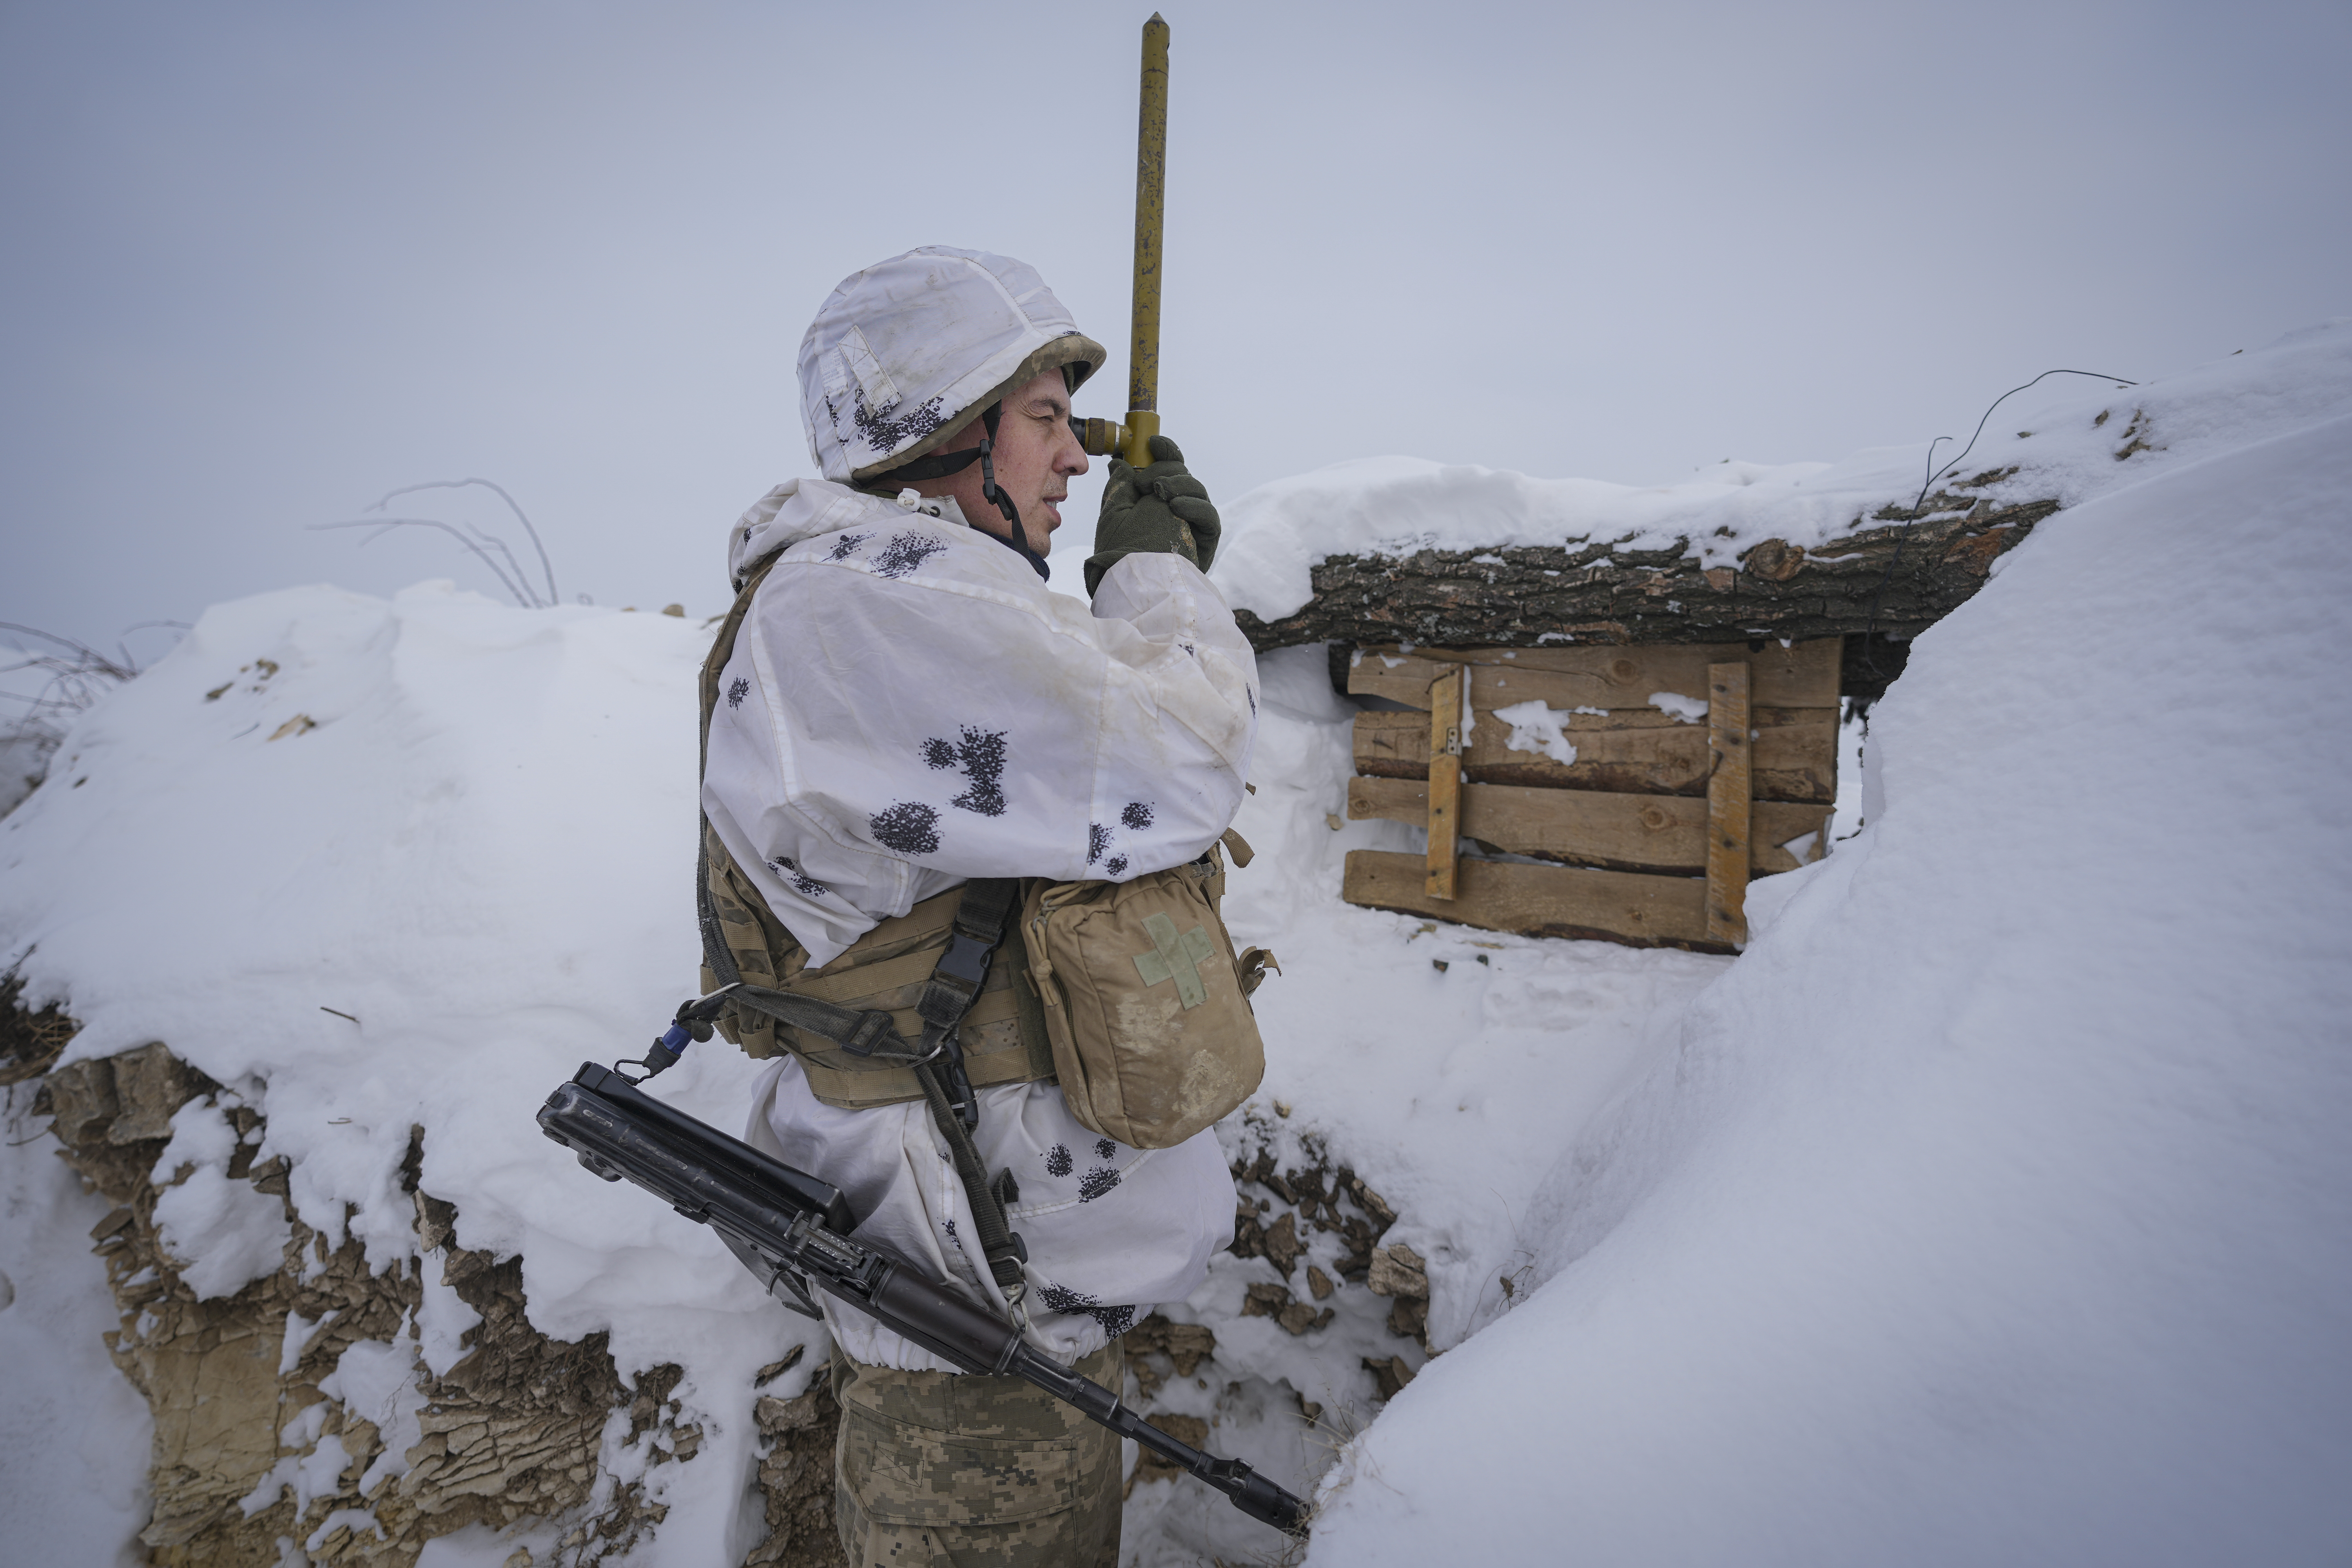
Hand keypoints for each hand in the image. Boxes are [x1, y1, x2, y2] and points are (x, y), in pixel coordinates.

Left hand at [1086, 434, 1220, 596]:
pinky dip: (1194, 506)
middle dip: (1165, 470)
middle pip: (1183, 474)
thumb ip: (1119, 487)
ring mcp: (1192, 524)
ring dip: (1179, 485)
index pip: (1167, 468)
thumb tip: (1118, 463)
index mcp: (1155, 501)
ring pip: (1197, 490)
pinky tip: (1176, 507)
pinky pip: (1209, 515)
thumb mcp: (1113, 513)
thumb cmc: (1119, 553)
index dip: (1164, 452)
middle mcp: (1176, 509)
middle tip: (1146, 483)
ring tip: (1160, 493)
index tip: (1153, 443)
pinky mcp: (1205, 540)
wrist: (1131, 583)